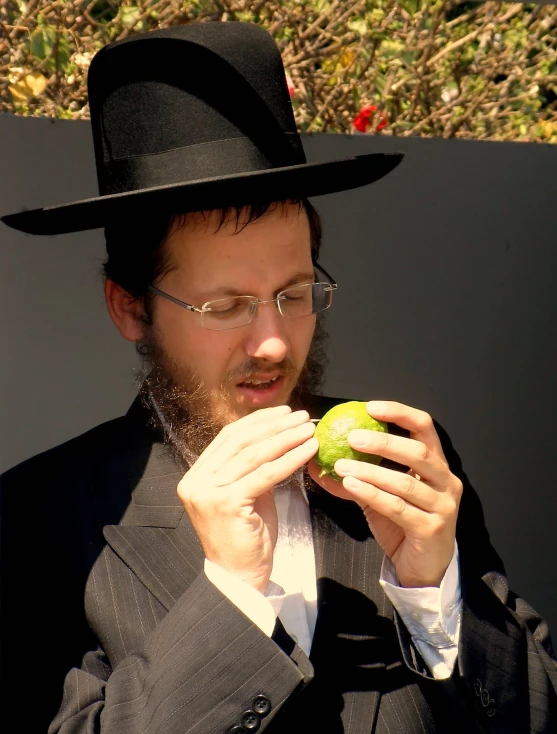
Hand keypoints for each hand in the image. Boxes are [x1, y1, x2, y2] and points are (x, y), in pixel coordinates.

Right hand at [178, 405, 317, 592]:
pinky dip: (289, 459)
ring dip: (285, 438)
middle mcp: (196, 481)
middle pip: (240, 441)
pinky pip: (264, 475)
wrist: (239, 580)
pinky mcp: (227, 504)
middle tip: (301, 416)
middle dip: (274, 425)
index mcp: (197, 475)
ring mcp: (208, 493)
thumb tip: (279, 436)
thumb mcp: (246, 494)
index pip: (229, 437)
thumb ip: (253, 467)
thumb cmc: (246, 538)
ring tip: (308, 429)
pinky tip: (308, 450)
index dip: (258, 421)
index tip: (283, 411)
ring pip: (253, 455)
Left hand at [308, 401, 461, 587]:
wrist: (422, 569)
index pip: (424, 427)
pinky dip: (372, 494)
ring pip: (404, 482)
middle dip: (383, 442)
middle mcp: (446, 481)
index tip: (370, 407)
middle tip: (352, 437)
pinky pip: (398, 507)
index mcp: (436, 465)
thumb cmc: (402, 526)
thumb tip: (319, 459)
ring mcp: (443, 505)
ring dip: (370, 471)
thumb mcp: (379, 495)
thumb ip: (357, 475)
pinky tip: (350, 486)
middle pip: (417, 452)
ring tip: (342, 465)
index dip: (399, 413)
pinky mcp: (432, 528)